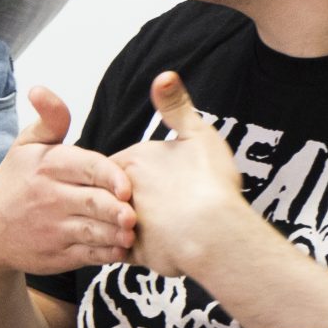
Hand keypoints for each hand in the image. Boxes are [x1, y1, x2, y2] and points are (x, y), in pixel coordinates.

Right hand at [0, 87, 135, 275]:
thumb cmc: (16, 179)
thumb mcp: (26, 144)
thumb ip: (49, 118)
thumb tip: (40, 89)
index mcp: (48, 165)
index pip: (86, 167)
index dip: (110, 176)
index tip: (126, 186)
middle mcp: (50, 198)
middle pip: (93, 203)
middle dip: (117, 210)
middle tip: (135, 214)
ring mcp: (53, 230)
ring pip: (93, 232)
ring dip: (117, 234)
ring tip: (132, 232)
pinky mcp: (57, 256)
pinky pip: (89, 256)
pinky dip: (108, 254)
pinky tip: (121, 247)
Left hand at [111, 72, 265, 278]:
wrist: (214, 232)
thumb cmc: (209, 183)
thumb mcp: (198, 134)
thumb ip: (177, 106)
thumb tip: (164, 74)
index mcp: (132, 161)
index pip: (118, 166)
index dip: (136, 173)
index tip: (158, 180)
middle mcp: (120, 191)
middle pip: (112, 193)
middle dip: (126, 199)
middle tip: (161, 205)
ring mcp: (123, 223)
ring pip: (116, 222)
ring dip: (128, 224)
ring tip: (159, 228)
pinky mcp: (131, 254)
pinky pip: (126, 252)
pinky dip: (136, 251)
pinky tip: (158, 250)